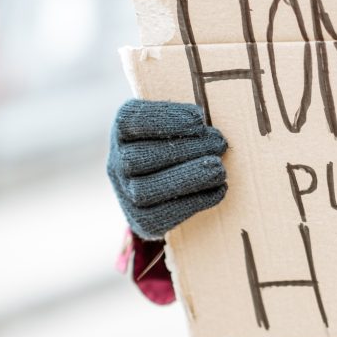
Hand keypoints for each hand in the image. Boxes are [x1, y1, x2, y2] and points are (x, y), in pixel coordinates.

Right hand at [107, 99, 227, 239]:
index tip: (198, 119)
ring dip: (187, 178)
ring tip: (219, 169)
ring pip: (145, 190)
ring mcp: (126, 194)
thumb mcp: (181, 122)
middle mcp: (117, 162)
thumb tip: (215, 116)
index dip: (162, 119)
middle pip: (138, 158)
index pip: (130, 120)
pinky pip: (162, 216)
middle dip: (183, 150)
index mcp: (123, 130)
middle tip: (219, 144)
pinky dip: (194, 202)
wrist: (172, 188)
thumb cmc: (183, 143)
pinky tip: (218, 190)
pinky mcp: (143, 220)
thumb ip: (190, 117)